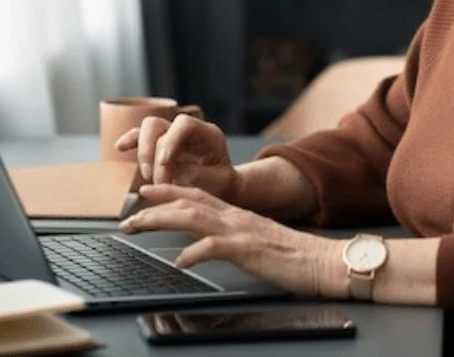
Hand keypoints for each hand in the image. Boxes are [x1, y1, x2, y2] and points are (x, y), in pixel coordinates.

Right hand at [114, 114, 240, 200]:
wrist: (222, 188)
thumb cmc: (222, 184)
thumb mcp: (215, 181)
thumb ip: (192, 173)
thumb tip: (168, 168)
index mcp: (208, 134)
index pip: (184, 124)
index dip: (170, 141)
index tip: (164, 163)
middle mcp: (188, 131)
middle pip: (158, 124)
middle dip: (151, 152)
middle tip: (155, 178)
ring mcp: (172, 136)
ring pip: (146, 130)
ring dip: (143, 154)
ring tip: (149, 177)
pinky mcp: (159, 146)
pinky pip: (140, 137)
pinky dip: (130, 141)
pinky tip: (120, 147)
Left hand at [119, 184, 348, 298]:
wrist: (325, 262)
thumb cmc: (294, 257)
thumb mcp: (257, 241)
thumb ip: (234, 237)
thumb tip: (209, 244)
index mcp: (238, 215)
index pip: (198, 195)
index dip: (170, 191)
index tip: (146, 191)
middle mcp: (237, 218)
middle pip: (189, 202)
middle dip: (155, 204)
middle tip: (127, 211)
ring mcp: (242, 232)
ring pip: (194, 217)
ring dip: (162, 219)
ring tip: (138, 226)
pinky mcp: (250, 251)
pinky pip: (216, 248)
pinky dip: (195, 252)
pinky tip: (180, 261)